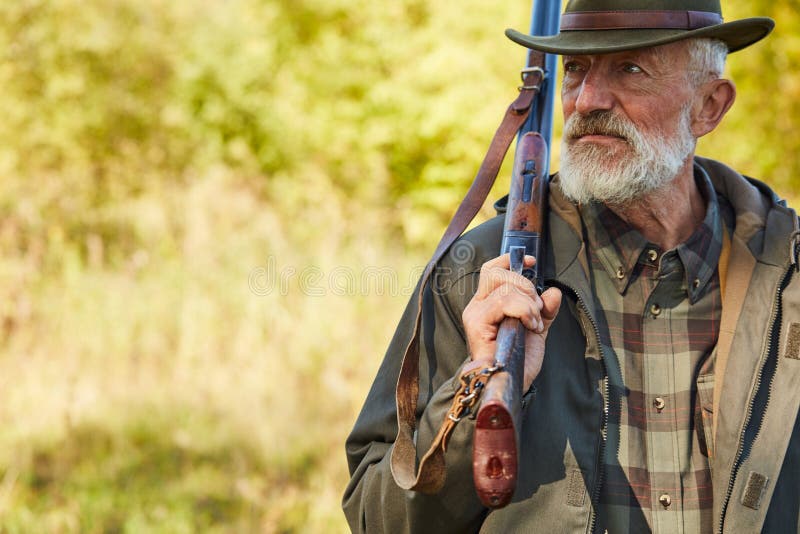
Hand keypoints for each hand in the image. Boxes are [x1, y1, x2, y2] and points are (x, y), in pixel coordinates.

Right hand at [461, 253, 561, 391]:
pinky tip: (530, 327)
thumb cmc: (518, 361)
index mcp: (487, 303)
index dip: (510, 261)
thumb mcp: (536, 329)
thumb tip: (552, 292)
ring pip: (504, 289)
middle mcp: (477, 306)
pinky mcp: (477, 325)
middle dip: (525, 286)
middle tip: (536, 310)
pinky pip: (503, 303)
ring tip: (534, 323)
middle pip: (497, 274)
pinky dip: (523, 310)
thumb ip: (544, 310)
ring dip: (528, 303)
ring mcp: (475, 316)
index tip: (532, 262)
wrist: (511, 386)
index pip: (491, 270)